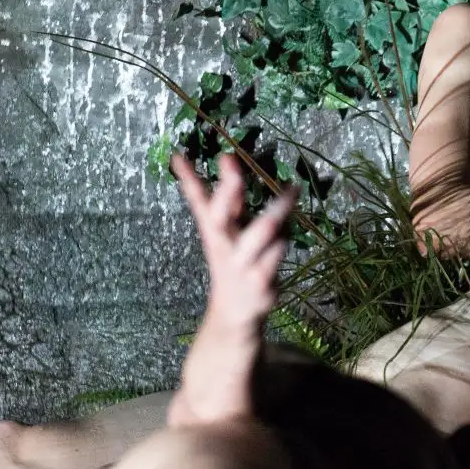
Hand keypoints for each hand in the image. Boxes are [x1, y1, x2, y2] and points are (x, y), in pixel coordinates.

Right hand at [172, 152, 297, 328]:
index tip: (177, 155)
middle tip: (229, 159)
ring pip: (259, 231)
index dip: (187, 179)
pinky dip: (284, 238)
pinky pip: (276, 253)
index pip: (197, 202)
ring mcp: (242, 264)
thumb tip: (227, 158)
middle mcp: (224, 246)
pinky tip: (290, 230)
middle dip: (226, 189)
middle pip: (219, 217)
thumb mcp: (226, 232)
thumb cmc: (234, 261)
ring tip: (292, 190)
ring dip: (277, 209)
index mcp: (214, 232)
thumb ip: (231, 198)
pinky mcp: (261, 280)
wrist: (235, 313)